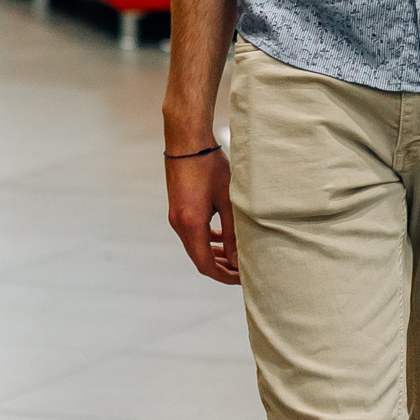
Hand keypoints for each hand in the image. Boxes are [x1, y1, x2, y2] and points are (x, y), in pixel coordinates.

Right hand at [165, 144, 238, 283]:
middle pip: (199, 259)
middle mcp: (179, 224)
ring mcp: (176, 217)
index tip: (242, 278)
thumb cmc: (210, 166)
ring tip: (235, 258)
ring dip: (214, 255)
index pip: (205, 264)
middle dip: (221, 268)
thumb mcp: (227, 200)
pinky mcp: (178, 209)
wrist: (186, 141)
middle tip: (242, 272)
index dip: (224, 276)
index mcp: (191, 225)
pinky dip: (207, 240)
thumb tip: (238, 259)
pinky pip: (192, 233)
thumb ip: (233, 232)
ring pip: (196, 246)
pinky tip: (221, 236)